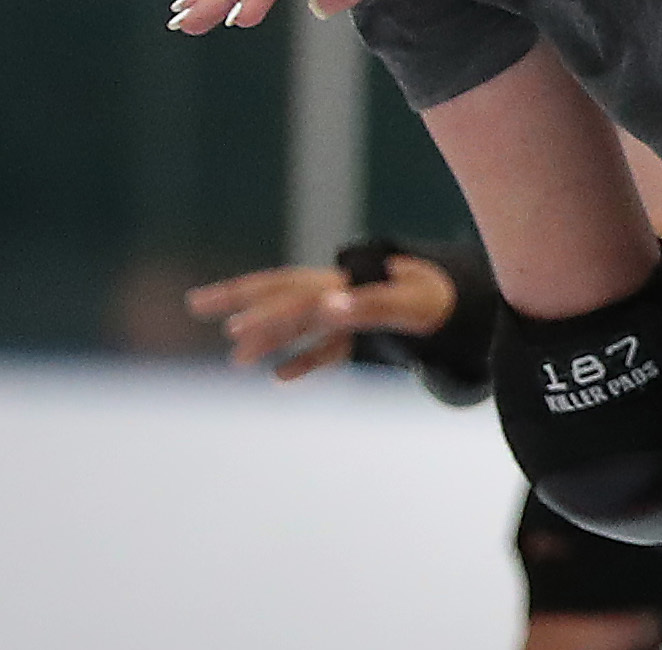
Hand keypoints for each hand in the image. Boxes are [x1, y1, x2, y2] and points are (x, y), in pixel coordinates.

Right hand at [185, 254, 457, 379]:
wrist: (467, 297)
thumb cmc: (435, 297)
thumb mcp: (406, 302)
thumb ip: (368, 305)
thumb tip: (329, 309)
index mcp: (344, 284)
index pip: (291, 296)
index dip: (261, 313)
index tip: (231, 328)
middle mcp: (341, 292)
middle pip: (283, 294)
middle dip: (241, 298)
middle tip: (194, 303)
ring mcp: (351, 311)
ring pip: (298, 322)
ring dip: (267, 336)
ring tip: (234, 359)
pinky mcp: (367, 332)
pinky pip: (328, 346)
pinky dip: (305, 359)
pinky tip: (280, 377)